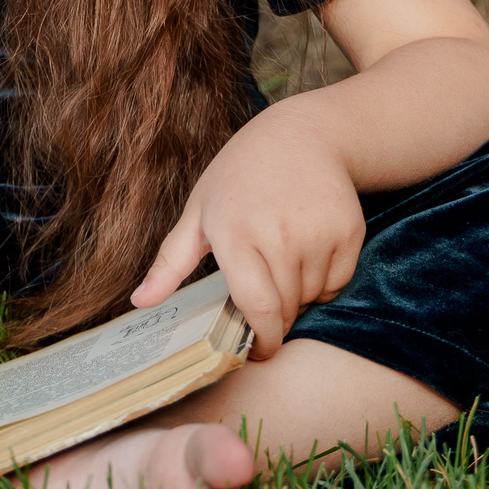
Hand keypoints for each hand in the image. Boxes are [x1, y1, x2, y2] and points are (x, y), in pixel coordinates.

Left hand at [130, 112, 364, 359]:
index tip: (258, 352)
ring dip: (299, 297)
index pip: (257, 306)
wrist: (303, 136)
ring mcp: (318, 232)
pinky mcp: (348, 230)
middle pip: (286, 308)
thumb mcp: (198, 211)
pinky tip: (308, 252)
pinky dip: (324, 281)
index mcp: (236, 233)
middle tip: (266, 301)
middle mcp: (280, 234)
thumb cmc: (239, 176)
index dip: (261, 339)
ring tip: (283, 263)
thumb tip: (139, 302)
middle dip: (277, 318)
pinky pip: (337, 281)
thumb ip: (170, 262)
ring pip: (312, 297)